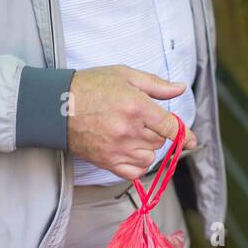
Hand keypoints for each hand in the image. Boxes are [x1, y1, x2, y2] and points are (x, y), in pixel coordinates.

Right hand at [66, 65, 196, 180]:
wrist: (55, 105)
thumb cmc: (90, 85)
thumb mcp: (125, 75)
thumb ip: (156, 85)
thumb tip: (180, 88)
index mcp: (137, 106)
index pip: (171, 127)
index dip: (185, 134)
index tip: (192, 140)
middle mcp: (129, 130)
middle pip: (160, 141)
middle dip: (157, 132)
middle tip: (143, 121)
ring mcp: (117, 148)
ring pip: (149, 157)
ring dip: (148, 148)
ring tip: (135, 135)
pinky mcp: (106, 161)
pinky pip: (134, 173)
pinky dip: (138, 165)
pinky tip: (132, 152)